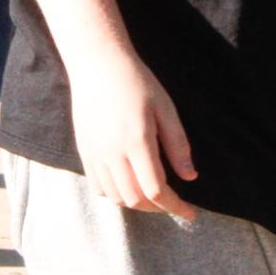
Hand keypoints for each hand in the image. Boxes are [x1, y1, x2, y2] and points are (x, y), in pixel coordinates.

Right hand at [68, 46, 197, 219]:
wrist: (96, 63)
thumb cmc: (136, 81)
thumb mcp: (165, 107)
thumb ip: (177, 144)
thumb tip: (190, 177)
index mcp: (137, 141)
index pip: (156, 190)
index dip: (176, 206)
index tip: (191, 212)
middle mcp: (113, 152)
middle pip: (136, 200)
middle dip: (159, 207)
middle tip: (174, 202)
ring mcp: (95, 153)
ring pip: (116, 197)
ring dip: (137, 203)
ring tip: (153, 196)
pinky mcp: (84, 151)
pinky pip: (98, 187)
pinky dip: (115, 195)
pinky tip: (129, 186)